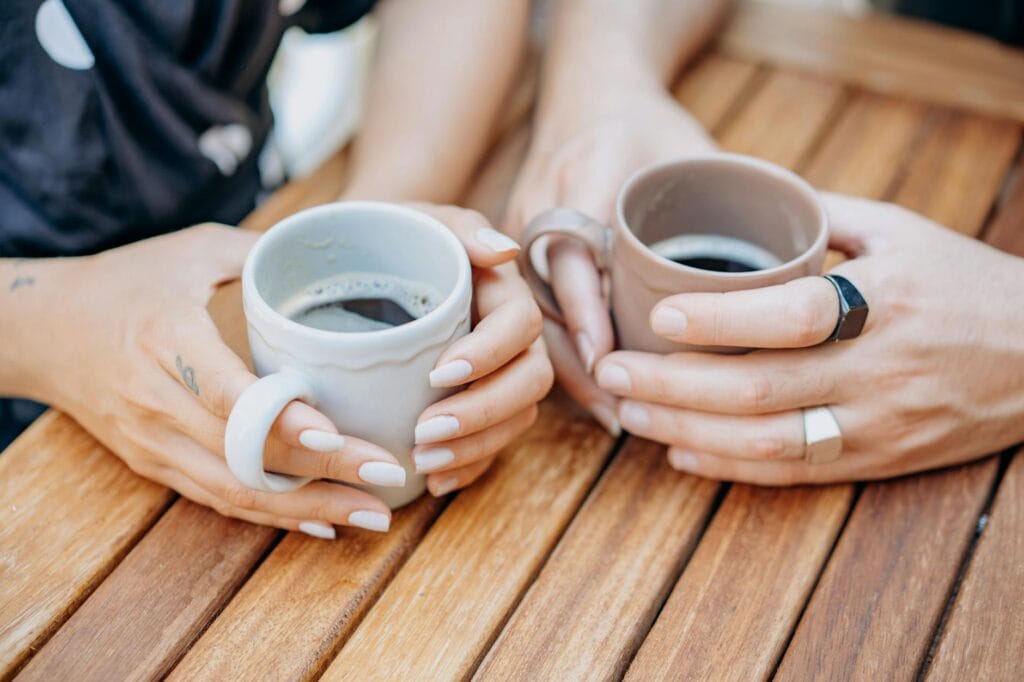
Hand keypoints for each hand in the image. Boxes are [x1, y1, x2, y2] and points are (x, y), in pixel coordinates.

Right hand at [39, 225, 407, 537]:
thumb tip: (340, 257)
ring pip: (235, 490)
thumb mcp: (194, 249)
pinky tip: (324, 523)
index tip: (336, 434)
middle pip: (244, 454)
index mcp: (166, 338)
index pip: (226, 392)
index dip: (281, 419)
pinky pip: (218, 498)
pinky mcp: (153, 463)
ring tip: (375, 514)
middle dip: (323, 473)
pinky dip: (272, 515)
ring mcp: (152, 441)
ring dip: (307, 509)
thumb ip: (263, 253)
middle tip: (390, 476)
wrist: (43, 329)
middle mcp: (156, 400)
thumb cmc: (129, 280)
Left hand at [406, 204, 552, 495]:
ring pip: (517, 418)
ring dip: (476, 446)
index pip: (520, 326)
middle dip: (483, 412)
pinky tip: (433, 481)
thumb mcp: (421, 219)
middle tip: (425, 430)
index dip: (489, 354)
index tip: (439, 373)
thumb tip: (505, 251)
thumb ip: (463, 229)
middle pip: (529, 381)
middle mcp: (514, 338)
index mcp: (504, 292)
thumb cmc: (395, 235)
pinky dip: (469, 466)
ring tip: (423, 462)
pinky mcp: (483, 404)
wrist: (371, 260)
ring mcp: (502, 374)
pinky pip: (494, 444)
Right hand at [506, 84, 715, 434]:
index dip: (587, 315)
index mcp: (584, 176)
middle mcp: (539, 207)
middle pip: (542, 302)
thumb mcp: (690, 154)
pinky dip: (562, 351)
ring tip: (614, 413)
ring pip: (533, 315)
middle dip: (577, 365)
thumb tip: (796, 279)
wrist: (588, 91)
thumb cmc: (647, 124)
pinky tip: (592, 387)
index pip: (571, 257)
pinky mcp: (517, 252)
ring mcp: (520, 231)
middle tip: (624, 413)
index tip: (611, 363)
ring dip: (568, 369)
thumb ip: (726, 208)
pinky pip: (534, 309)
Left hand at [594, 194, 1023, 483]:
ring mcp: (879, 424)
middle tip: (612, 374)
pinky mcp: (879, 461)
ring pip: (766, 442)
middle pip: (759, 390)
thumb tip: (745, 203)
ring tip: (629, 416)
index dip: (720, 321)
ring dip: (686, 434)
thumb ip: (821, 219)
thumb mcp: (902, 231)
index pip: (793, 317)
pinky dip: (730, 468)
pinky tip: (680, 455)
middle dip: (672, 387)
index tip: (658, 314)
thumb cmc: (963, 282)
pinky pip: (794, 473)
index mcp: (887, 301)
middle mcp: (879, 370)